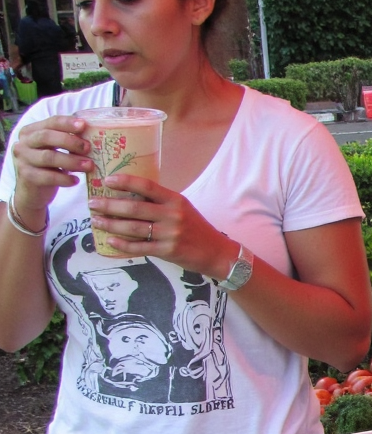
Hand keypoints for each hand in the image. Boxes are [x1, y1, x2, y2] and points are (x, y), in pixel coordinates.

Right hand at [9, 113, 90, 227]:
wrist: (32, 193)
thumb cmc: (48, 169)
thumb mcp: (55, 152)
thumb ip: (67, 143)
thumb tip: (94, 138)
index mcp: (31, 131)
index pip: (50, 122)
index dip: (67, 123)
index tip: (84, 125)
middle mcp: (23, 143)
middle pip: (46, 137)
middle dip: (70, 141)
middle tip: (88, 148)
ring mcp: (22, 159)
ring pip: (48, 157)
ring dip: (71, 161)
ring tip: (89, 166)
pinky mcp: (26, 176)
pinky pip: (48, 176)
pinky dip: (64, 179)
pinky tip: (76, 181)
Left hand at [86, 175, 234, 276]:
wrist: (217, 253)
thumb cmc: (196, 228)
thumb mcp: (182, 208)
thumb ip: (160, 202)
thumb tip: (129, 195)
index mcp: (175, 200)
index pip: (146, 186)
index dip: (125, 182)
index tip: (107, 181)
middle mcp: (172, 215)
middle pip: (134, 208)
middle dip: (109, 205)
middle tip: (92, 203)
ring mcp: (170, 234)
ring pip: (133, 228)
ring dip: (111, 224)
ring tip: (96, 221)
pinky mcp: (168, 251)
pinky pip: (140, 247)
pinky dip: (123, 245)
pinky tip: (110, 241)